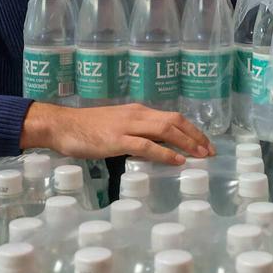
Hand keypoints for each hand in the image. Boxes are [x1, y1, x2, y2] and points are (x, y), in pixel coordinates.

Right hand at [20, 102, 214, 164]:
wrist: (62, 125)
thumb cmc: (87, 129)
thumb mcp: (118, 127)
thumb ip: (137, 133)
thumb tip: (156, 147)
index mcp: (138, 111)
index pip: (173, 118)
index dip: (193, 130)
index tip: (206, 143)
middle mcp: (137, 115)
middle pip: (175, 122)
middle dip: (196, 136)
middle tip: (210, 152)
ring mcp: (127, 126)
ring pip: (165, 131)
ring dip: (187, 144)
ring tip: (201, 156)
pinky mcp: (117, 140)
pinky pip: (146, 146)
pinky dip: (164, 153)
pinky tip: (177, 161)